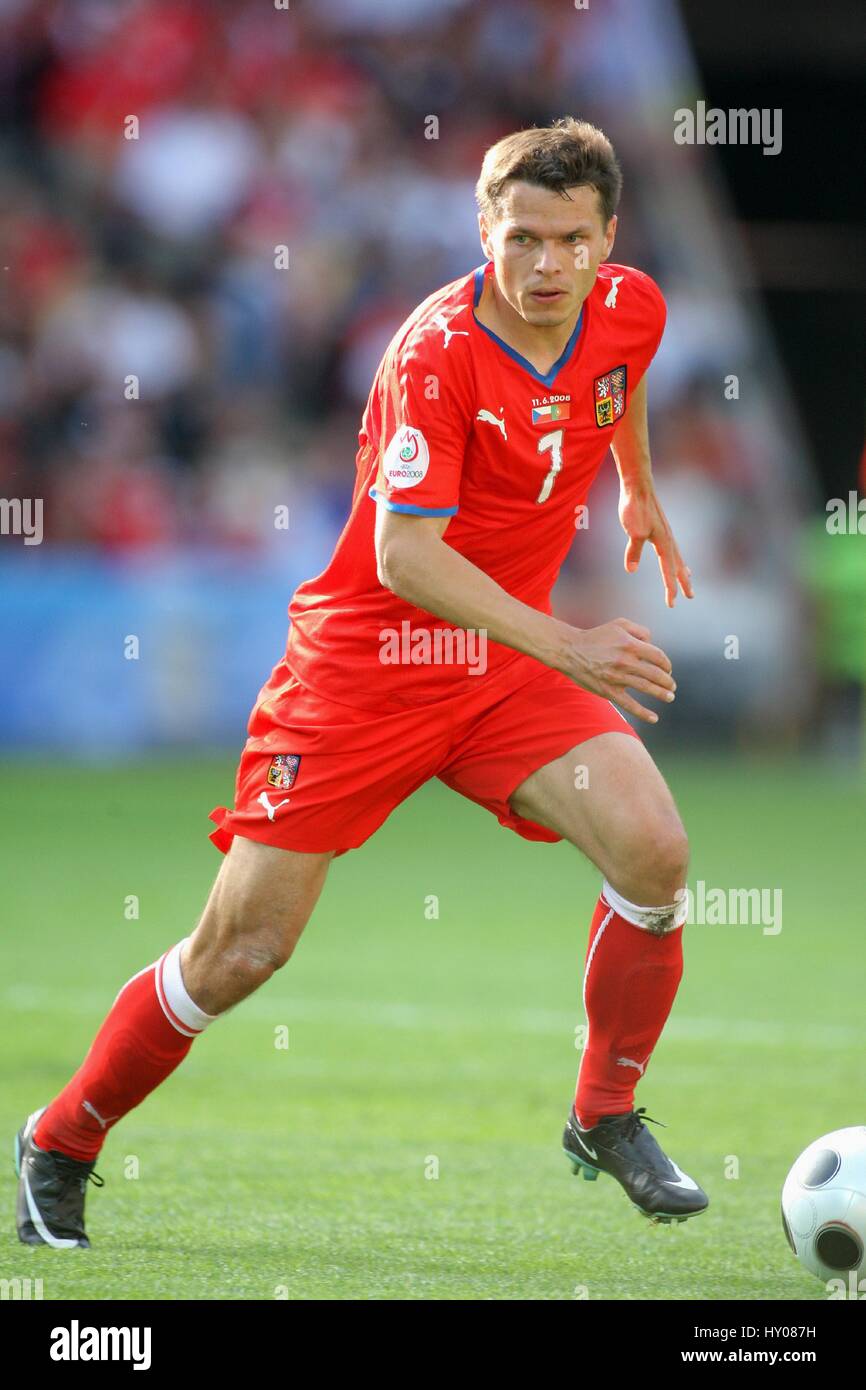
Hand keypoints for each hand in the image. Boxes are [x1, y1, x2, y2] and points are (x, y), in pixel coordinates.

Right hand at [559, 618, 675, 724]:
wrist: (571, 651)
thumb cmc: (596, 637)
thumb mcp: (619, 624)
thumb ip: (640, 630)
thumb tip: (652, 643)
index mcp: (630, 645)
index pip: (658, 657)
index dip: (667, 664)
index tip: (668, 669)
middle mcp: (626, 661)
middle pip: (656, 674)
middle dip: (668, 681)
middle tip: (671, 686)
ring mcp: (618, 678)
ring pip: (647, 688)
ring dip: (662, 694)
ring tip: (669, 697)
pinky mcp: (609, 691)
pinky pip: (629, 704)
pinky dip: (643, 713)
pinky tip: (654, 718)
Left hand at [619, 485, 693, 608]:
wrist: (638, 486)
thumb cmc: (635, 507)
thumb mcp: (633, 531)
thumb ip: (634, 551)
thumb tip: (631, 570)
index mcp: (663, 542)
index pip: (668, 570)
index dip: (670, 588)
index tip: (672, 604)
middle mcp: (668, 539)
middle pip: (678, 565)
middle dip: (683, 582)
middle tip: (691, 596)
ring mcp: (665, 533)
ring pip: (677, 556)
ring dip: (682, 570)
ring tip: (688, 580)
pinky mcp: (660, 528)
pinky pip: (672, 548)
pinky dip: (676, 557)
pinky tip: (674, 557)